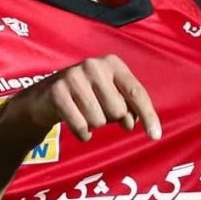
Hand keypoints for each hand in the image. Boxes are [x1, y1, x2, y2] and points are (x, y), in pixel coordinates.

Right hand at [12, 54, 161, 141]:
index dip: (148, 115)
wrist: (45, 97)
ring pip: (99, 120)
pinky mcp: (57, 92)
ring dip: (94, 124)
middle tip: (98, 110)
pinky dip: (82, 133)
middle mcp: (94, 65)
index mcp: (113, 63)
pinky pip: (81, 126)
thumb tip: (132, 123)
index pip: (136, 92)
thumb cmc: (87, 97)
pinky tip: (77, 125)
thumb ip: (129, 108)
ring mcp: (74, 76)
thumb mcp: (111, 96)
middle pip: (118, 110)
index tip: (155, 136)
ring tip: (84, 113)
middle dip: (110, 118)